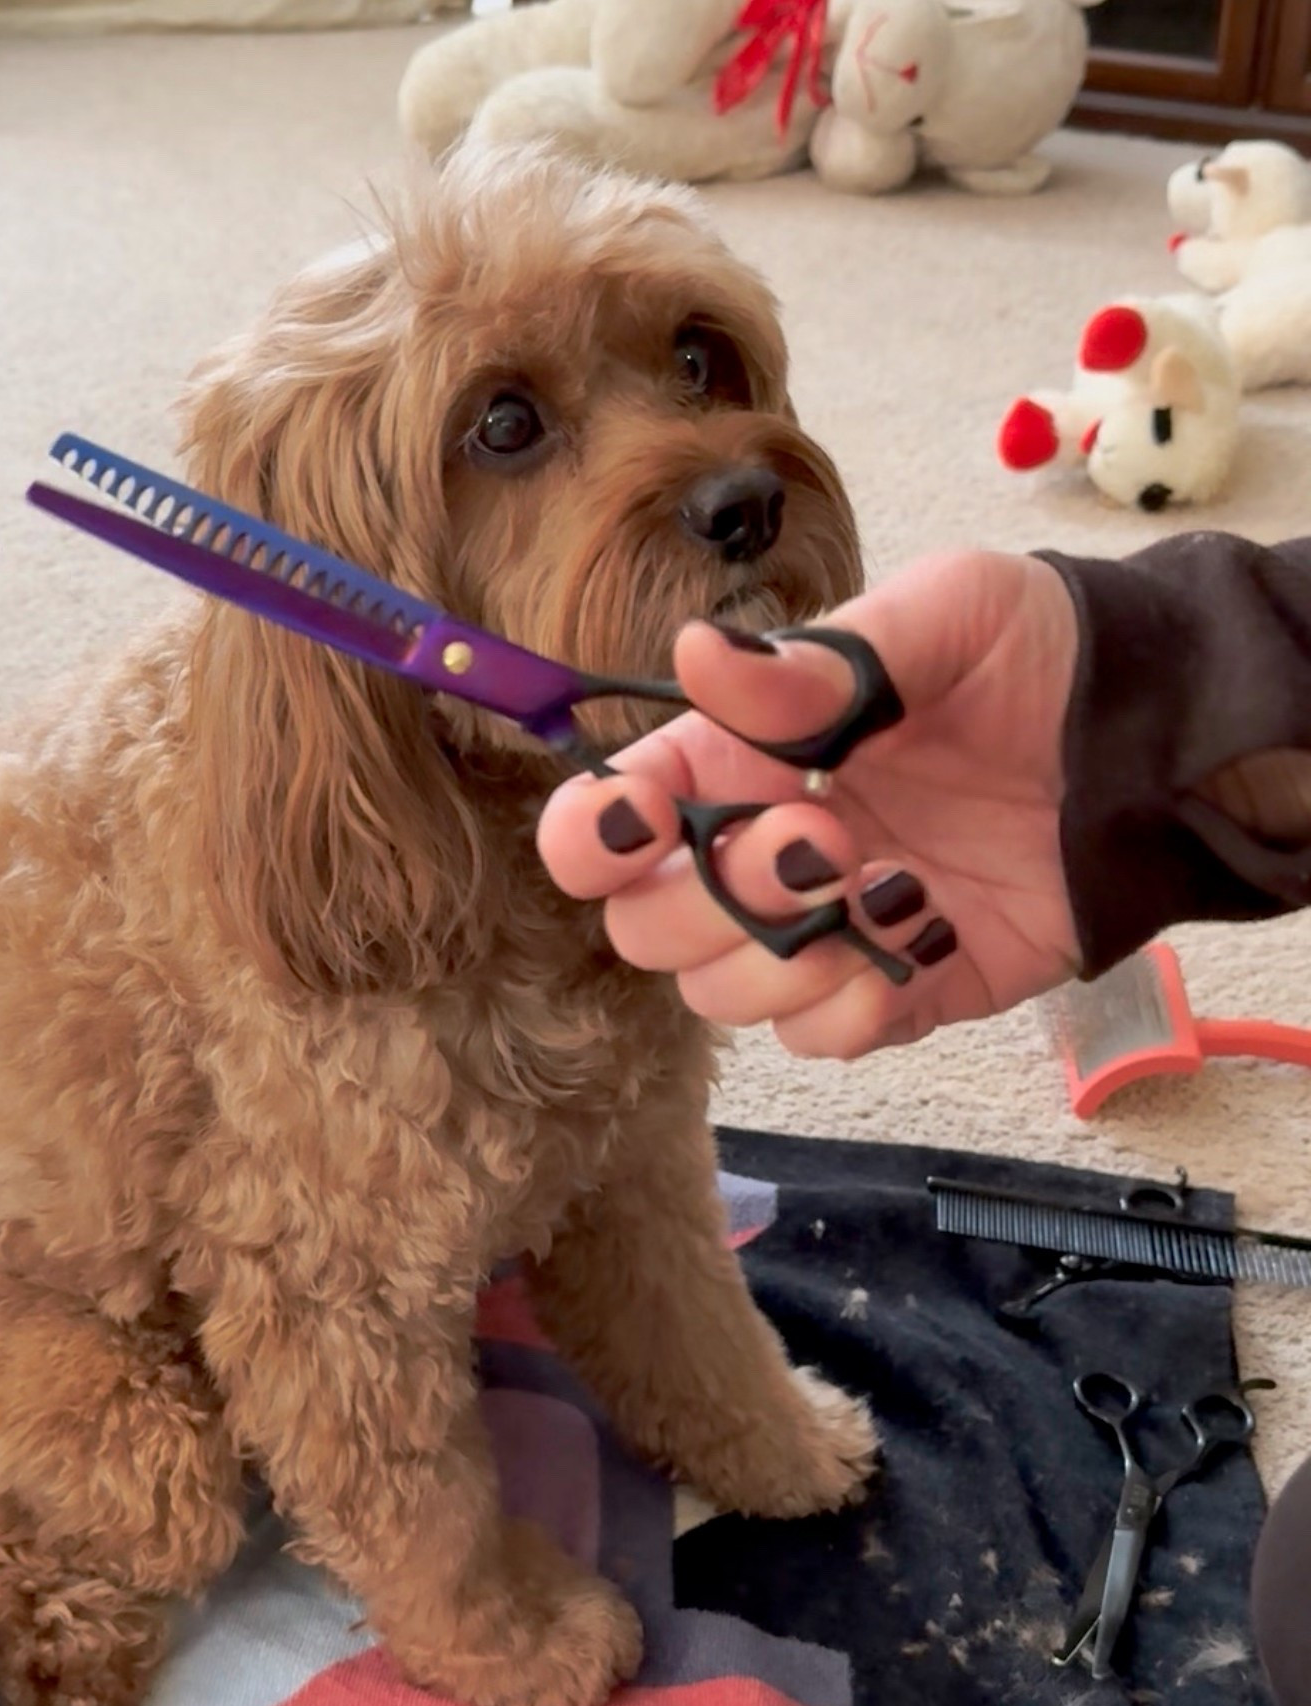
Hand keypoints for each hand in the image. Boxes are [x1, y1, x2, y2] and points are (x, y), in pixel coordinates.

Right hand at [537, 550, 1083, 1058]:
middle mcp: (760, 850)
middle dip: (717, 895)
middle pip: (650, 928)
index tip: (652, 821)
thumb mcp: (937, 618)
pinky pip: (820, 1041)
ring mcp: (824, 929)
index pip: (607, 821)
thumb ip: (815, 664)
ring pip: (724, 995)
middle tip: (825, 840)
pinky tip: (922, 934)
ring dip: (788, 954)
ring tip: (887, 886)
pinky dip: (854, 1005)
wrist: (1155, 738)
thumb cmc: (1035, 657)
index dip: (596, 835)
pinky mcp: (898, 988)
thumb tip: (695, 657)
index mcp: (739, 756)